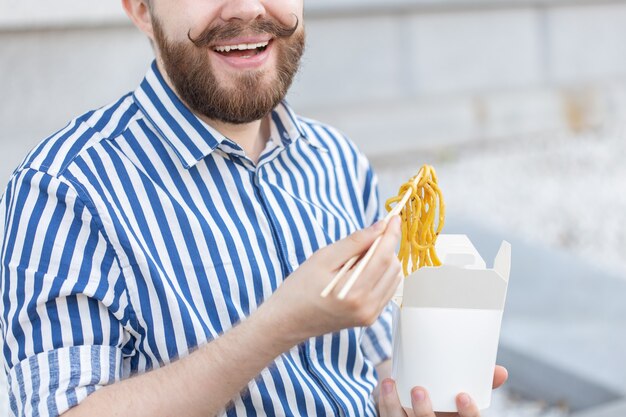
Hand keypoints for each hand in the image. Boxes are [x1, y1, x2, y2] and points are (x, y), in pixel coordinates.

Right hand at [261, 216, 402, 345]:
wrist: (288, 321)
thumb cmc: (300, 288)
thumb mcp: (323, 258)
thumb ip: (355, 242)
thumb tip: (380, 227)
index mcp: (353, 291)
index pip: (384, 256)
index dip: (391, 234)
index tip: (394, 218)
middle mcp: (366, 306)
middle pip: (393, 266)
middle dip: (385, 247)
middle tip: (364, 241)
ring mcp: (370, 315)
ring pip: (394, 278)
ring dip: (385, 261)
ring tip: (359, 259)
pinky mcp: (370, 318)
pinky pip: (387, 290)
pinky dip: (381, 275)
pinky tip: (362, 272)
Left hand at [378, 366, 508, 416]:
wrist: (418, 401)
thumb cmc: (446, 397)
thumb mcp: (462, 395)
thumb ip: (481, 382)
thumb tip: (501, 371)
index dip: (467, 414)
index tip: (462, 395)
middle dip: (424, 412)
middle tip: (419, 389)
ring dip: (395, 406)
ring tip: (391, 383)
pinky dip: (385, 403)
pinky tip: (385, 386)